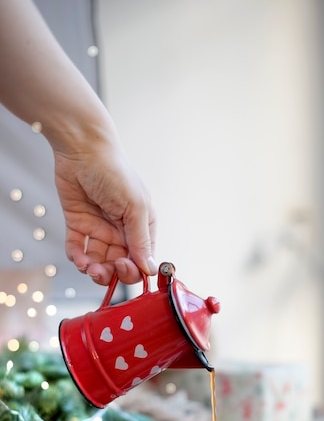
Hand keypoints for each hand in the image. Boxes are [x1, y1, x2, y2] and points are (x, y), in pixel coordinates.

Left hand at [53, 142, 156, 285]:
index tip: (122, 267)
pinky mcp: (79, 223)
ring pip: (98, 261)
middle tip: (101, 271)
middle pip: (118, 264)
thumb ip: (141, 240)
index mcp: (142, 225)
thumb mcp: (135, 207)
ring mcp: (100, 227)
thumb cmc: (114, 170)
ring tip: (85, 265)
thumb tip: (150, 269)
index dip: (132, 269)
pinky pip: (78, 249)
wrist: (82, 148)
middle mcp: (122, 229)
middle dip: (110, 273)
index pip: (141, 259)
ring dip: (92, 268)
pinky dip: (77, 257)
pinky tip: (77, 256)